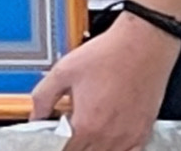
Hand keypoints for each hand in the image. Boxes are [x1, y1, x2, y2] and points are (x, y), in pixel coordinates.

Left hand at [30, 12, 180, 150]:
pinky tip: (112, 139)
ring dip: (94, 148)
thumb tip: (36, 115)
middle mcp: (107, 136)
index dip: (57, 143)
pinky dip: (118, 150)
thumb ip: (43, 96)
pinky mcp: (142, 131)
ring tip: (91, 129)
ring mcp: (127, 136)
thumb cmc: (111, 52)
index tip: (59, 133)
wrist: (144, 40)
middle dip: (75, 144)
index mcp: (86, 125)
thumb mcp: (65, 69)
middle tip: (74, 128)